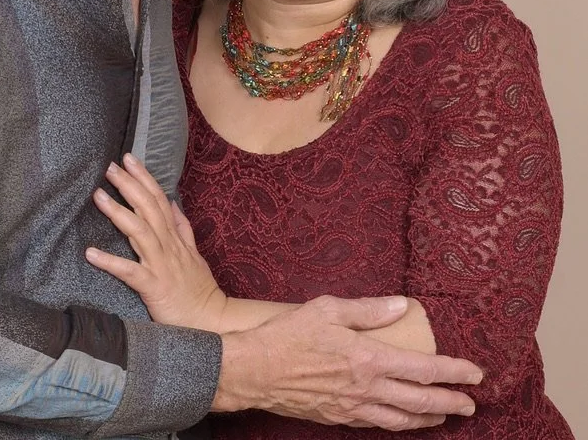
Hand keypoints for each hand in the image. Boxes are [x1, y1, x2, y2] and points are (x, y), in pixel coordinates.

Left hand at [86, 154, 227, 330]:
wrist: (210, 321)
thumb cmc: (198, 290)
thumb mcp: (194, 253)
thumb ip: (182, 227)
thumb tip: (173, 203)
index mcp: (175, 237)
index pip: (159, 199)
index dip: (144, 178)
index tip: (129, 159)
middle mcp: (168, 246)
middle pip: (148, 208)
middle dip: (129, 185)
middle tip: (111, 167)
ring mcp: (161, 265)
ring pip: (139, 232)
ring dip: (117, 212)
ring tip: (98, 196)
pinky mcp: (153, 286)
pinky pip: (129, 272)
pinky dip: (110, 261)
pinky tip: (90, 252)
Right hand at [215, 294, 482, 430]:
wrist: (254, 371)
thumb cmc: (289, 334)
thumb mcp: (327, 308)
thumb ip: (367, 309)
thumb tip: (402, 305)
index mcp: (368, 358)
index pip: (423, 368)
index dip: (453, 372)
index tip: (475, 373)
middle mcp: (366, 388)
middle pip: (420, 401)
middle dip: (450, 402)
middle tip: (471, 403)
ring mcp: (353, 408)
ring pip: (402, 420)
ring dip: (428, 419)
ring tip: (444, 415)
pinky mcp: (338, 418)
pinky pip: (378, 425)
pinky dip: (399, 425)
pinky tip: (403, 420)